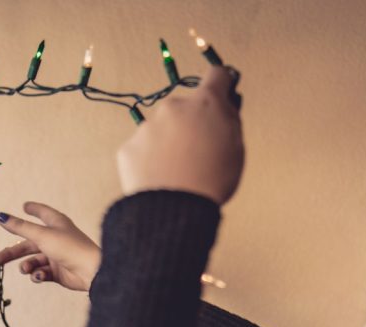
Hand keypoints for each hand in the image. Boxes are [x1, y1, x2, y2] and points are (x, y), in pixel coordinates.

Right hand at [0, 202, 101, 291]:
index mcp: (55, 224)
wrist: (90, 272)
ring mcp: (56, 256)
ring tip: (27, 269)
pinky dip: (38, 275)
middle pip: (27, 244)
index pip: (42, 213)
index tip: (24, 206)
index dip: (33, 209)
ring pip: (32, 260)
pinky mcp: (58, 272)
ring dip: (27, 265)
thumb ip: (20, 227)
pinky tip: (40, 276)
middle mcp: (55, 238)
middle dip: (11, 253)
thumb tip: (1, 216)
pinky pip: (41, 273)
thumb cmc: (69, 247)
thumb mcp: (41, 235)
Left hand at [117, 65, 243, 204]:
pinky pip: (142, 150)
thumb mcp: (237, 148)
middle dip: (191, 123)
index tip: (222, 91)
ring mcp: (148, 127)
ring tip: (177, 172)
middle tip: (197, 152)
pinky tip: (160, 178)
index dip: (221, 84)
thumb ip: (230, 121)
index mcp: (206, 104)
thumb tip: (225, 106)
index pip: (217, 76)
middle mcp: (173, 108)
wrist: (174, 210)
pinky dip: (150, 160)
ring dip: (168, 143)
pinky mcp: (128, 147)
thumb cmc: (212, 181)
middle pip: (185, 108)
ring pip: (161, 130)